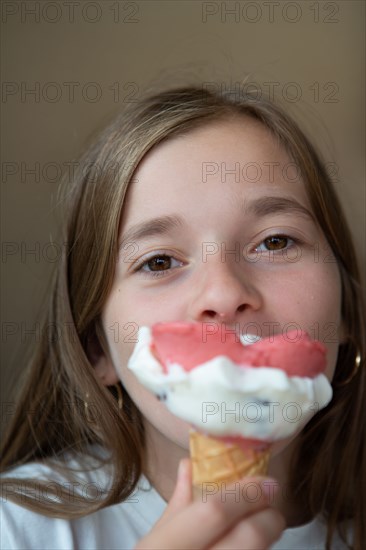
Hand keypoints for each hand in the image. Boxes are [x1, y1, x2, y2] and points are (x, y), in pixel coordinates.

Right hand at [135, 459, 285, 548]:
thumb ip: (178, 504)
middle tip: (270, 506)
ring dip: (266, 542)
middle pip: (250, 538)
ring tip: (259, 530)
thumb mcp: (155, 541)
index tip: (266, 482)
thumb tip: (190, 463)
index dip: (245, 493)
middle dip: (269, 518)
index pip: (214, 512)